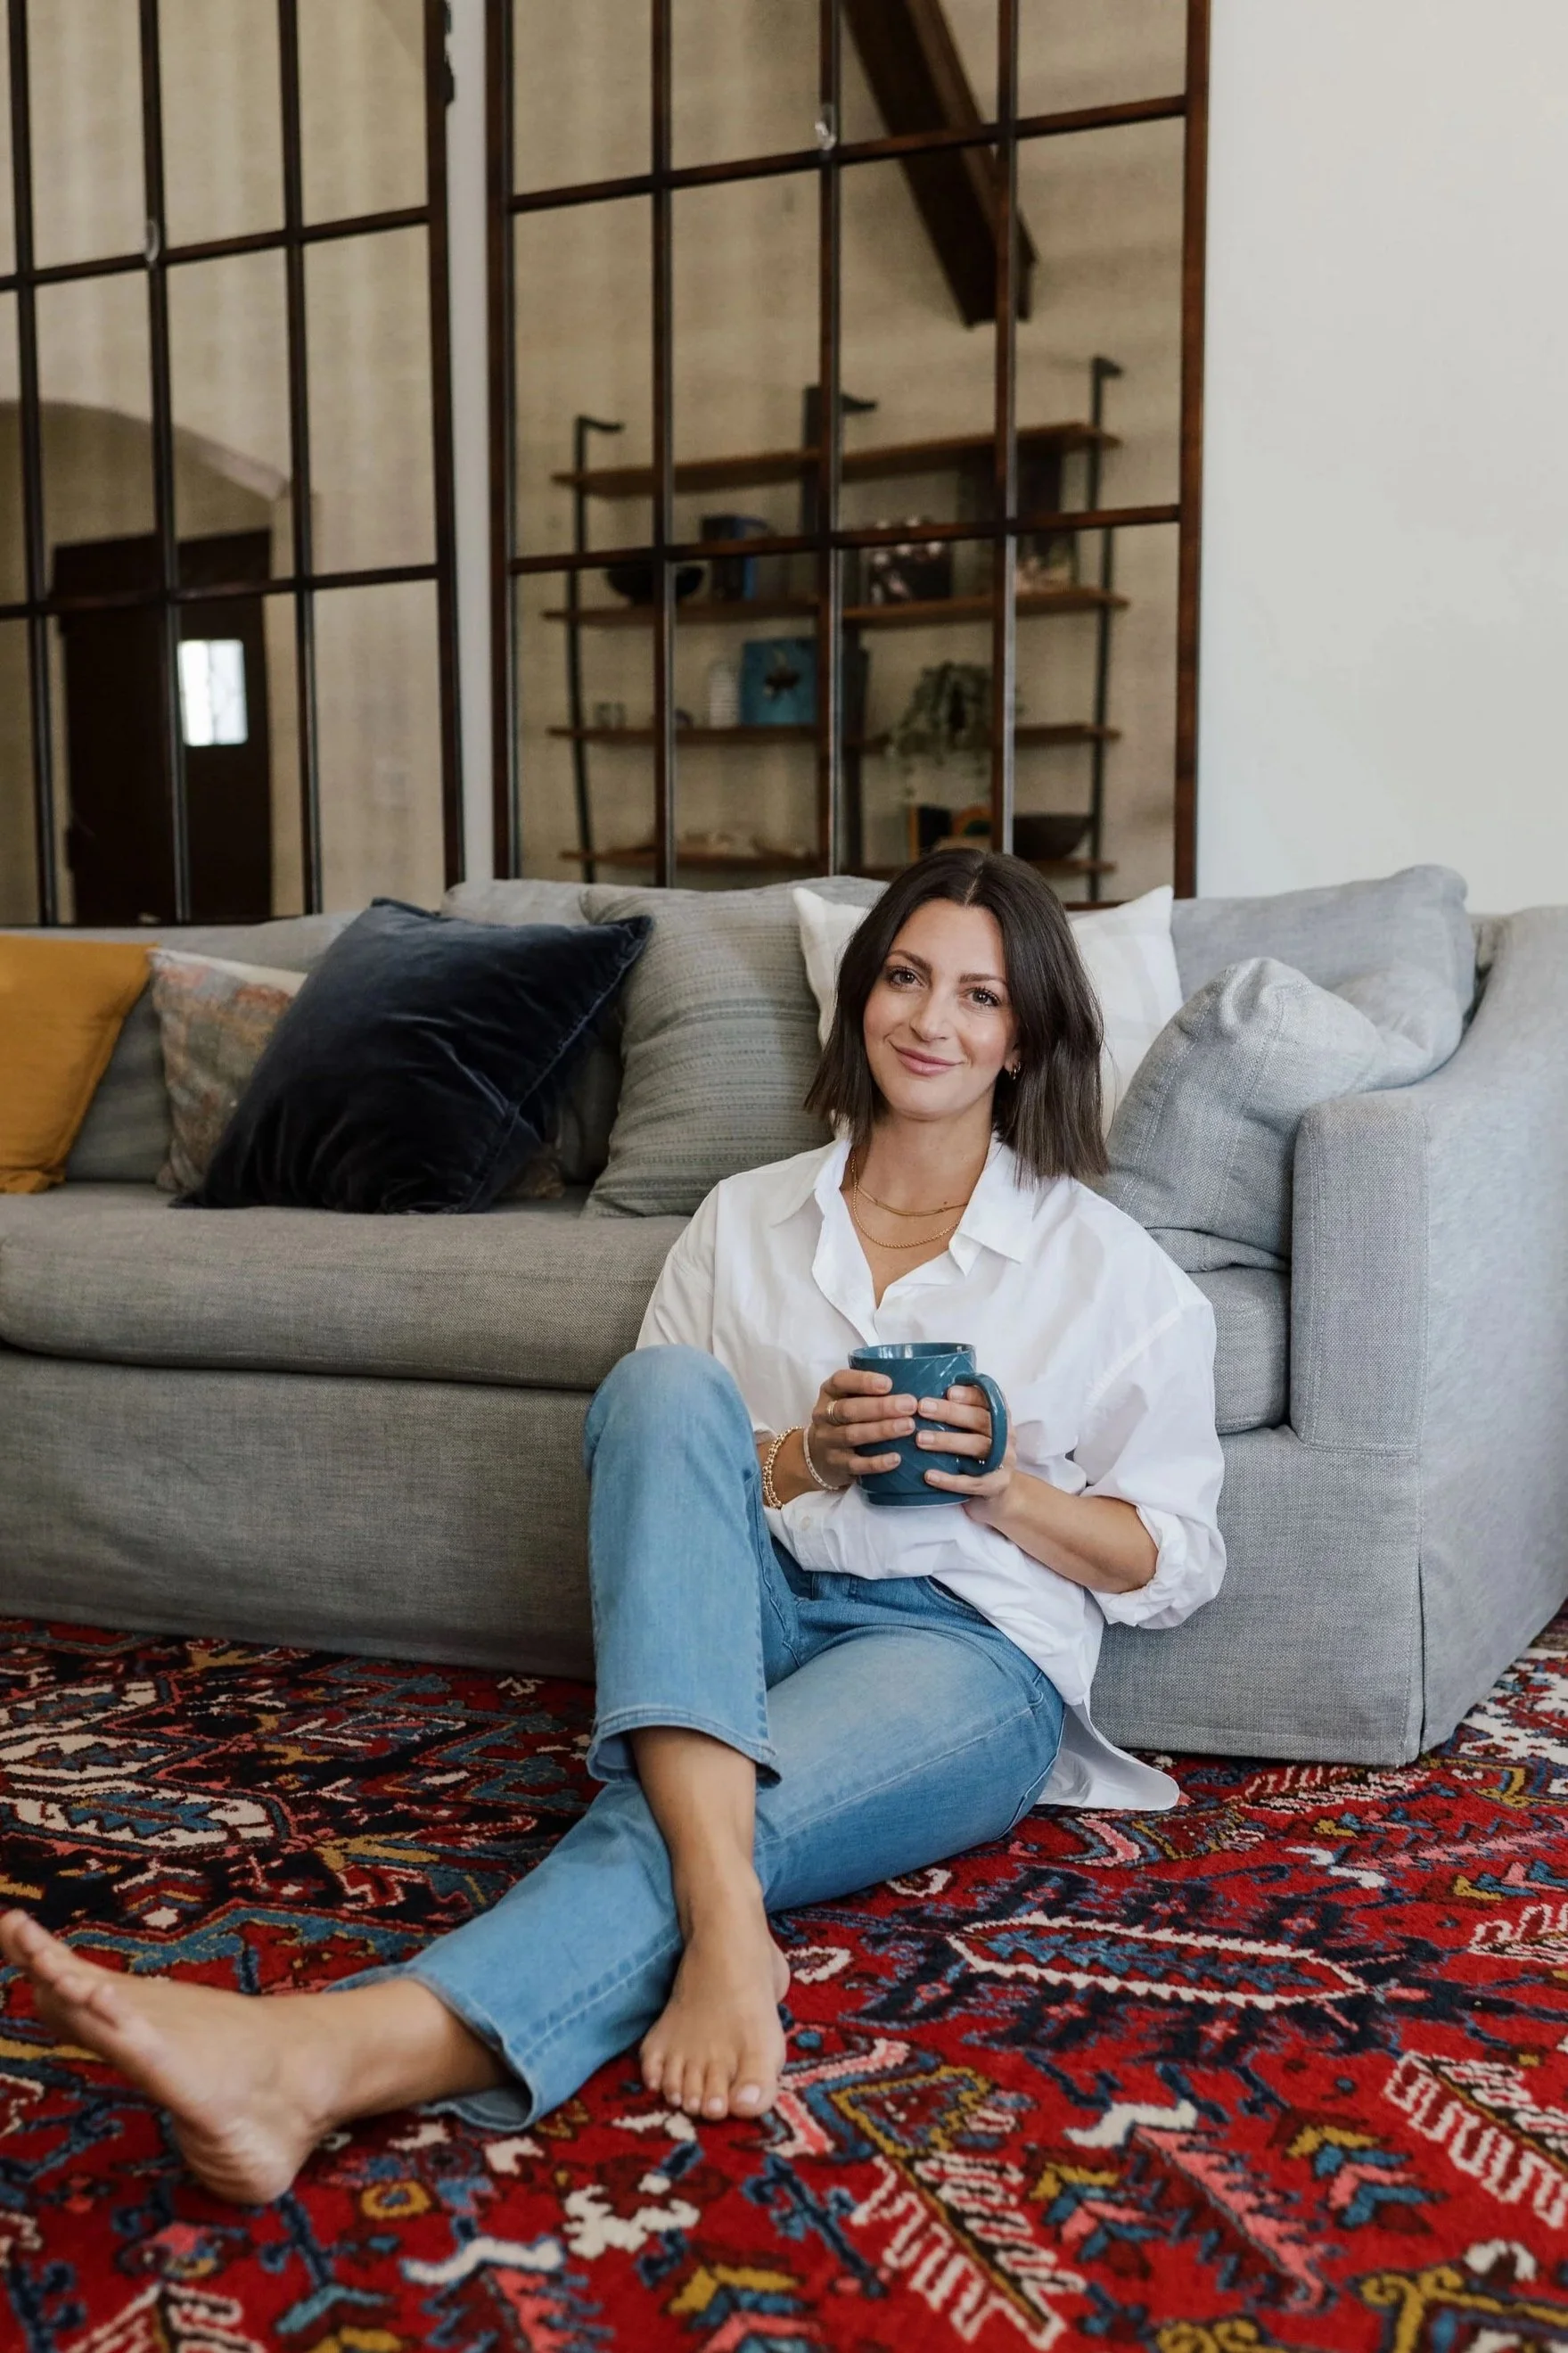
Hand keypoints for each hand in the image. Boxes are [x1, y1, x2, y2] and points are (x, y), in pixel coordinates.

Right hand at [807, 1368, 919, 1488]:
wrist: (818, 1456)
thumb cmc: (845, 1419)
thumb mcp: (849, 1399)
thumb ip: (871, 1391)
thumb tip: (913, 1383)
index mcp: (829, 1392)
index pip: (841, 1381)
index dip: (863, 1382)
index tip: (889, 1384)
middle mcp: (824, 1415)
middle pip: (849, 1410)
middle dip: (880, 1407)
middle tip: (909, 1405)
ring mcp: (828, 1441)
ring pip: (852, 1435)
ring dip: (882, 1430)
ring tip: (909, 1426)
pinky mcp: (836, 1465)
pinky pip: (856, 1465)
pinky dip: (877, 1462)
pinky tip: (896, 1458)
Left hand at [916, 1382, 1016, 1517]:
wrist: (999, 1493)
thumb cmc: (977, 1454)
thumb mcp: (973, 1431)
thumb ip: (959, 1413)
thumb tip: (922, 1394)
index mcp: (999, 1417)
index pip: (988, 1399)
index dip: (970, 1394)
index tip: (948, 1391)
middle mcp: (1005, 1436)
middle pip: (981, 1419)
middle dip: (951, 1413)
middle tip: (922, 1408)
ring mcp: (1004, 1461)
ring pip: (978, 1447)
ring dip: (948, 1441)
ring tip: (920, 1439)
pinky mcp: (996, 1485)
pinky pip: (973, 1483)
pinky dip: (950, 1480)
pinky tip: (928, 1475)